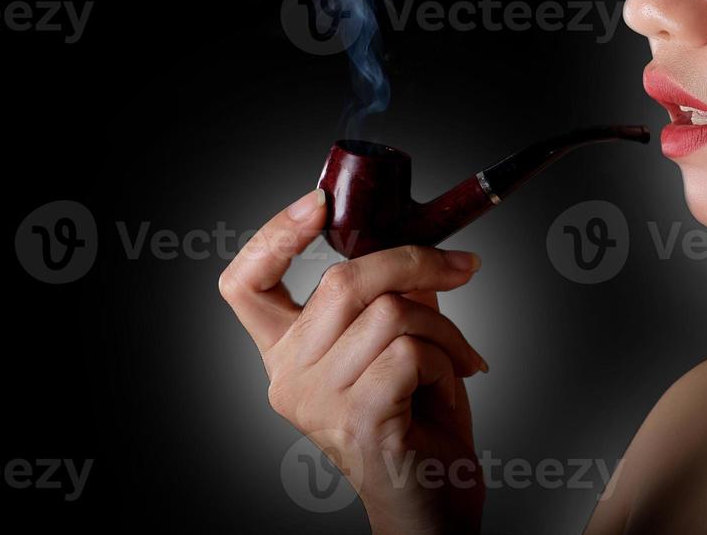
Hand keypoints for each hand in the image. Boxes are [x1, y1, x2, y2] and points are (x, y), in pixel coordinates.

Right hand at [220, 188, 487, 533]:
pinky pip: (410, 351)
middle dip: (415, 262)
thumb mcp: (402, 342)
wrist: (433, 502)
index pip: (244, 285)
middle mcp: (288, 377)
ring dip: (444, 328)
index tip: (316, 203)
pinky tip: (450, 385)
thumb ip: (394, 293)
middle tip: (463, 266)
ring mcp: (317, 401)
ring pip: (391, 313)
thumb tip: (416, 239)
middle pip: (342, 281)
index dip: (272, 235)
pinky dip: (447, 359)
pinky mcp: (357, 418)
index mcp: (287, 352)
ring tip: (456, 359)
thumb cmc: (419, 423)